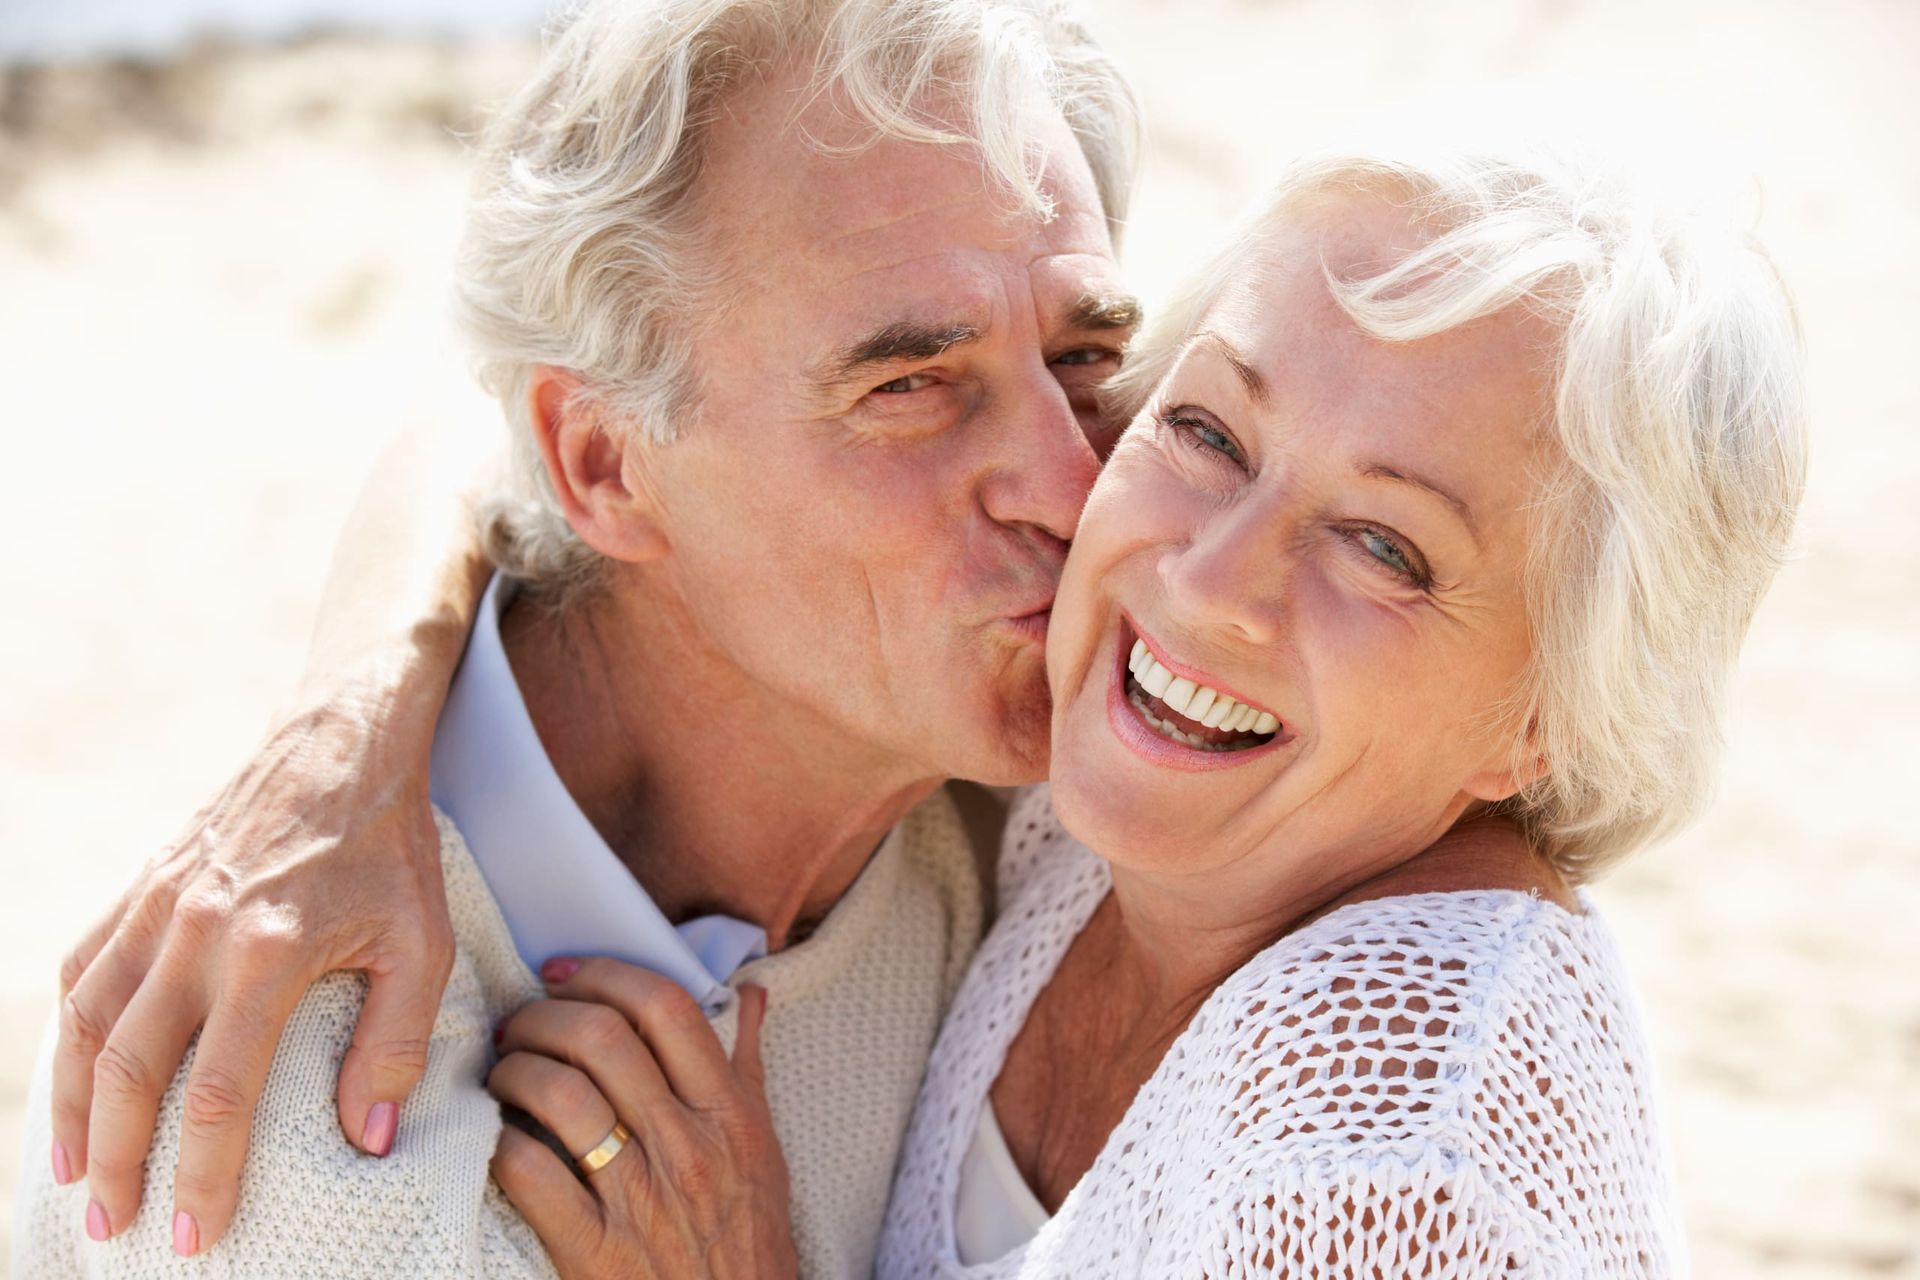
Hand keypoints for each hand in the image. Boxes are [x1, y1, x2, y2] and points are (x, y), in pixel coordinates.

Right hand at [51, 652, 455, 1255]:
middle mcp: (195, 931)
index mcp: (265, 951)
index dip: (200, 1173)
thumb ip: (395, 1042)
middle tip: (116, 1224)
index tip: (193, 1234)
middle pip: (126, 1071)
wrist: (344, 741)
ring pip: (83, 1024)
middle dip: (116, 1160)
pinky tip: (72, 1079)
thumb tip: (367, 1137)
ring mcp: (157, 905)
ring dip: (70, 1108)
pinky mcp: (141, 884)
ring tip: (75, 1174)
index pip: (217, 1093)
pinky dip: (67, 1032)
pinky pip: (82, 968)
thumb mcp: (423, 943)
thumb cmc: (392, 846)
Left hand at [488, 960, 794, 1279]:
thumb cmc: (749, 1238)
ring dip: (514, 1071)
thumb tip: (750, 994)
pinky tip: (494, 1138)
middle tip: (518, 1023)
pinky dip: (499, 1143)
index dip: (605, 974)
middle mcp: (686, 1147)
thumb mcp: (763, 1148)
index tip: (563, 974)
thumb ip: (747, 1067)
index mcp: (728, 1114)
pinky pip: (529, 1174)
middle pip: (602, 1039)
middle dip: (543, 1016)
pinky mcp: (592, 1251)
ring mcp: (639, 1199)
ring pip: (559, 1095)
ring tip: (500, 1074)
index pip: (666, 1009)